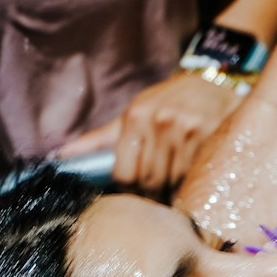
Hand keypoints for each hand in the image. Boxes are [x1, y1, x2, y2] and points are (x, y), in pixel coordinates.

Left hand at [57, 71, 244, 193]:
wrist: (215, 84)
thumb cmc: (171, 102)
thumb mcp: (136, 113)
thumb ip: (102, 138)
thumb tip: (61, 155)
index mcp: (136, 116)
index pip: (124, 173)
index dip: (130, 188)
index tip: (138, 189)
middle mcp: (160, 121)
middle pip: (149, 180)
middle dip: (153, 192)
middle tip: (160, 191)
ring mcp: (186, 129)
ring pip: (173, 181)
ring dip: (174, 190)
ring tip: (179, 184)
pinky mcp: (210, 137)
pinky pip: (196, 175)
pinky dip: (194, 184)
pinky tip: (196, 176)